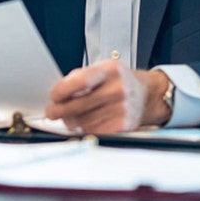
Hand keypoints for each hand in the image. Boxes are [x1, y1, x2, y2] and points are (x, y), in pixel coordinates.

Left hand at [45, 62, 171, 133]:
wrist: (147, 94)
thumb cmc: (120, 81)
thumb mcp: (102, 69)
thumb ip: (80, 77)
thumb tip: (59, 93)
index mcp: (111, 70)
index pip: (81, 81)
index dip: (63, 90)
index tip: (54, 96)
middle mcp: (118, 89)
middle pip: (80, 105)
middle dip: (60, 110)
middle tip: (52, 112)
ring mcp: (123, 108)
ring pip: (85, 121)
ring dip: (72, 121)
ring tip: (70, 117)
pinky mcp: (125, 125)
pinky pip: (96, 130)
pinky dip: (86, 128)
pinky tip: (85, 122)